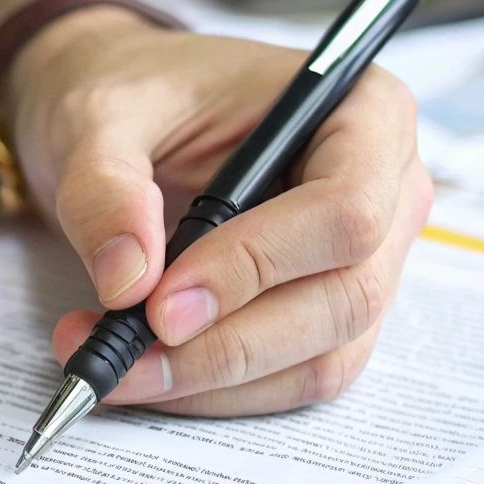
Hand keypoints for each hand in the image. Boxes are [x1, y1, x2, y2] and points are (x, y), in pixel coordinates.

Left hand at [9, 10, 429, 414]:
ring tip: (107, 363)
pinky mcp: (323, 313)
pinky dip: (210, 390)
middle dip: (225, 345)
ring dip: (210, 381)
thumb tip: (127, 281)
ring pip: (319, 358)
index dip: (258, 267)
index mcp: (361, 112)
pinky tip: (136, 368)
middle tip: (120, 355)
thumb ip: (106, 189)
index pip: (347, 210)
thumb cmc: (129, 93)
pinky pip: (286, 378)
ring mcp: (365, 262)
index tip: (161, 304)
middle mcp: (386, 192)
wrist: (115, 115)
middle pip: (343, 299)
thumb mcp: (96, 118)